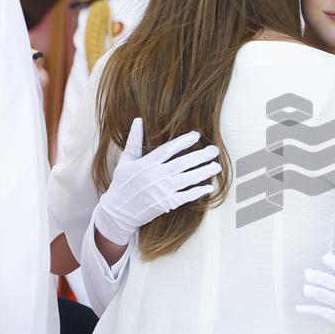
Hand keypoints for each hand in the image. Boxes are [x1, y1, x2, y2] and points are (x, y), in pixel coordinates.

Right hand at [93, 118, 219, 245]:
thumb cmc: (121, 185)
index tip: (197, 135)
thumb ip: (133, 141)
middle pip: (182, 163)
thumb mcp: (125, 161)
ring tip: (217, 166)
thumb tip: (138, 120)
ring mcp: (161, 191)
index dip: (183, 142)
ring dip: (203, 172)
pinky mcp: (165, 204)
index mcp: (145, 164)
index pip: (168, 149)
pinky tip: (209, 187)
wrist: (117, 213)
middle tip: (214, 150)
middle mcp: (155, 176)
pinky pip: (185, 197)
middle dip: (200, 156)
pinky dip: (198, 192)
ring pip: (187, 179)